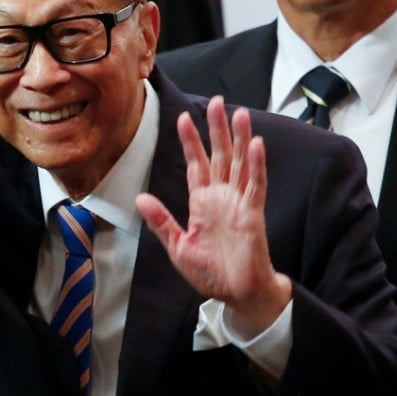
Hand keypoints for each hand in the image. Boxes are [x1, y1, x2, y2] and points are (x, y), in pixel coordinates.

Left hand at [135, 95, 291, 330]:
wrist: (236, 294)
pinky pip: (255, 185)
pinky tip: (255, 144)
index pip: (197, 164)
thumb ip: (161, 221)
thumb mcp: (177, 246)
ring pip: (241, 163)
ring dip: (240, 138)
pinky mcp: (253, 214)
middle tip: (218, 101)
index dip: (191, 142)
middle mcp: (222, 197)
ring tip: (239, 113)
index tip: (183, 118)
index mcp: (202, 203)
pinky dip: (256, 165)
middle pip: (221, 155)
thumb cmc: (211, 273)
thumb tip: (140, 198)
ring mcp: (239, 203)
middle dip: (217, 129)